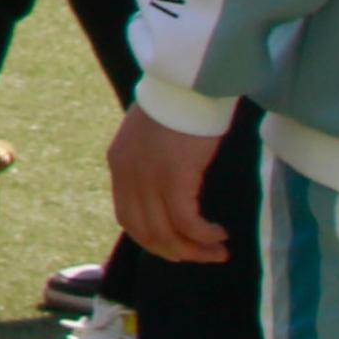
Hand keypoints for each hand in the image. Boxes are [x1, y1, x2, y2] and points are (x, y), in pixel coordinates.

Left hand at [107, 105, 230, 264]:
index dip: (151, 239)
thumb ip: (149, 162)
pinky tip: (219, 234)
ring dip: (194, 250)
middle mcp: (128, 176)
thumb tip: (166, 188)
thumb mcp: (150, 136)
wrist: (186, 81)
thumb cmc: (177, 104)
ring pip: (166, 233)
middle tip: (201, 256)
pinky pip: (186, 222)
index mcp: (119, 164)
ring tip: (218, 251)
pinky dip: (203, 235)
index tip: (176, 247)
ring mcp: (149, 179)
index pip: (127, 218)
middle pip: (144, 232)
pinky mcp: (174, 178)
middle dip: (175, 251)